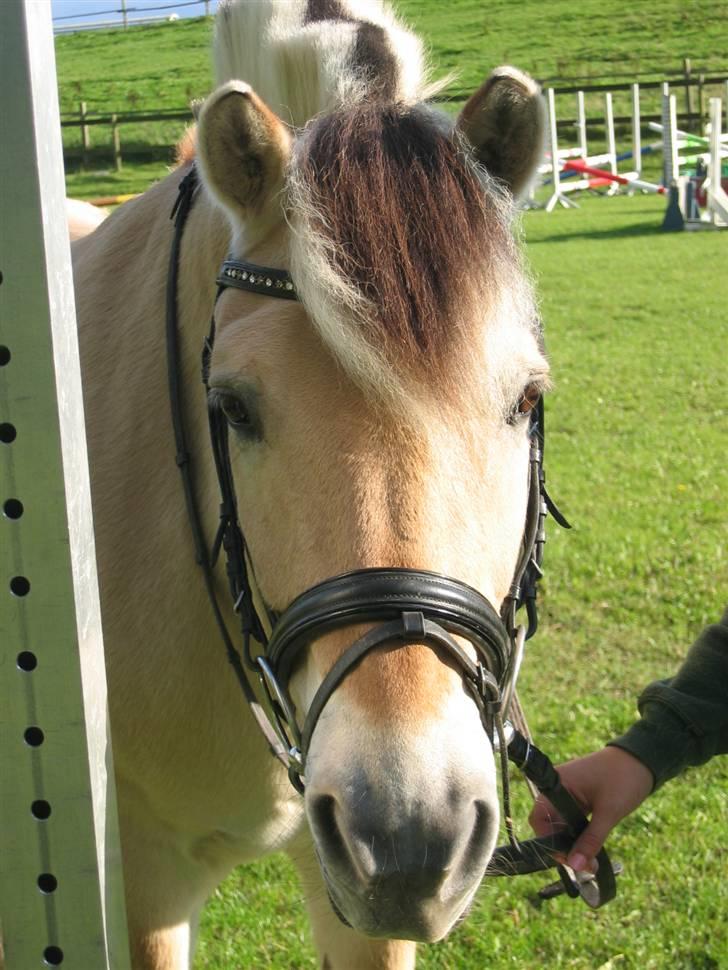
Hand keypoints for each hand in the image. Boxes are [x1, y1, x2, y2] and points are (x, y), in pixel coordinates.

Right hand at [529, 746, 653, 872]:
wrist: (643, 759)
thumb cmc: (624, 778)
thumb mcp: (608, 813)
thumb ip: (591, 840)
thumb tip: (575, 866)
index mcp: (557, 785)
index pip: (539, 819)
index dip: (550, 842)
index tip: (570, 860)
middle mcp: (558, 789)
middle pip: (549, 825)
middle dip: (564, 848)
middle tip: (585, 866)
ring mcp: (568, 793)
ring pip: (562, 826)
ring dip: (573, 844)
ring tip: (590, 862)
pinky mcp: (578, 798)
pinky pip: (572, 821)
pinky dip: (580, 835)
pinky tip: (590, 848)